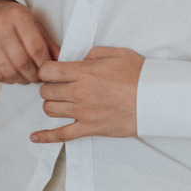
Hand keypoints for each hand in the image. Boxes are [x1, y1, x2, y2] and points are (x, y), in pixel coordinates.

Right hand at [0, 0, 59, 83]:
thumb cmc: (13, 17)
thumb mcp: (33, 22)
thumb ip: (46, 41)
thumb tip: (58, 60)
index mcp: (19, 16)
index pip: (35, 47)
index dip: (44, 63)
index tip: (49, 70)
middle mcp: (0, 26)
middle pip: (21, 61)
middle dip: (33, 75)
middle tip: (38, 77)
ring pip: (8, 70)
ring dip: (21, 79)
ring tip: (27, 78)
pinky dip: (8, 79)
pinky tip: (14, 76)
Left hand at [31, 47, 145, 142]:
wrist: (155, 99)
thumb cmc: (140, 76)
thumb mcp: (118, 53)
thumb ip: (94, 53)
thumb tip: (80, 59)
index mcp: (85, 72)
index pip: (48, 71)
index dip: (46, 70)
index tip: (50, 71)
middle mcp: (80, 92)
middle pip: (46, 91)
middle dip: (49, 87)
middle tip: (58, 86)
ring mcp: (83, 112)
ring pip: (50, 110)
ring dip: (51, 104)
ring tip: (59, 101)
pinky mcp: (89, 128)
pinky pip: (61, 135)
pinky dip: (45, 137)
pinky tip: (35, 137)